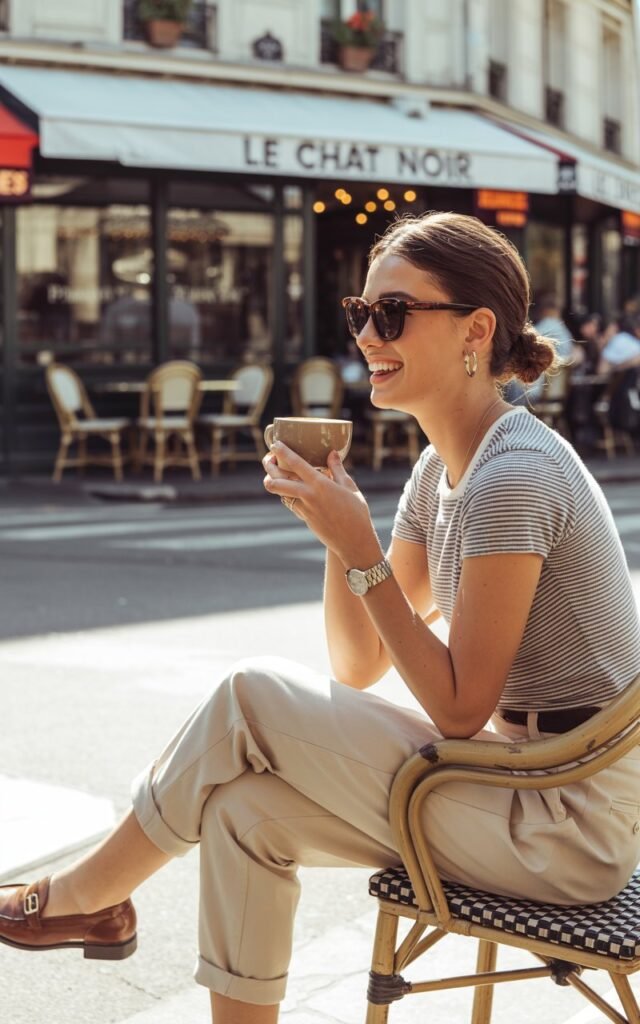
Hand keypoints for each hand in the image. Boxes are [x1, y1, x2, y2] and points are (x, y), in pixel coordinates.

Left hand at [262, 443, 380, 564]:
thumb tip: (332, 453)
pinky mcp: (304, 518)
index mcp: (321, 484)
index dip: (283, 452)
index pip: (296, 464)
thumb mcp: (349, 487)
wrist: (354, 541)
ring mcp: (304, 508)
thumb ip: (337, 469)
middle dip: (269, 468)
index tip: (275, 444)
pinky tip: (288, 490)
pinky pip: (290, 503)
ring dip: (273, 483)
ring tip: (273, 474)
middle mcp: (309, 495)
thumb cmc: (357, 513)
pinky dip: (286, 495)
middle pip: (278, 480)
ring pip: (280, 493)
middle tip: (268, 459)